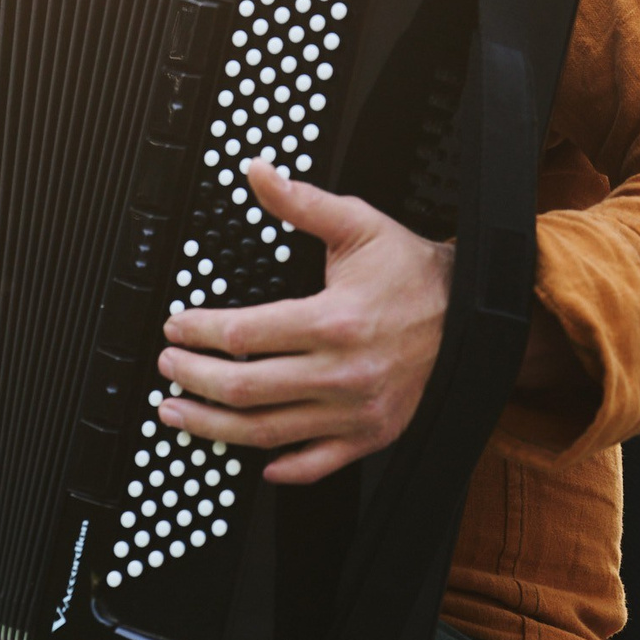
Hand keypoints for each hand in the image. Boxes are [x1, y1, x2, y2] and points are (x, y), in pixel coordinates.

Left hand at [155, 159, 451, 483]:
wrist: (472, 312)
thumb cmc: (410, 271)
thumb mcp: (357, 224)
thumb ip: (300, 202)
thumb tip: (257, 172)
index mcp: (335, 321)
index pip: (245, 334)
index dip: (199, 331)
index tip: (175, 326)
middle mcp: (345, 372)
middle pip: (246, 388)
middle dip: (194, 378)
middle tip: (167, 366)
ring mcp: (358, 410)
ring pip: (269, 432)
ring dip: (214, 426)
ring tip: (178, 412)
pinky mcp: (373, 433)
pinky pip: (318, 462)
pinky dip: (282, 467)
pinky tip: (253, 460)